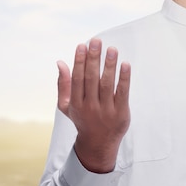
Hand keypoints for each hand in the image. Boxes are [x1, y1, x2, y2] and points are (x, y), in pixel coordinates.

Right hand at [57, 38, 130, 172]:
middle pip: (91, 79)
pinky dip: (124, 78)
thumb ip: (63, 84)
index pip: (77, 78)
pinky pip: (122, 93)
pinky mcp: (121, 113)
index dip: (79, 61)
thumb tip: (60, 62)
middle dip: (93, 59)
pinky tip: (125, 64)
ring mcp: (106, 111)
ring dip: (109, 65)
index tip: (82, 45)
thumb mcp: (67, 105)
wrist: (98, 144)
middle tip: (96, 41)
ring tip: (111, 49)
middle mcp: (90, 107)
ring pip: (107, 84)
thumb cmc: (82, 119)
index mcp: (76, 103)